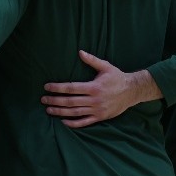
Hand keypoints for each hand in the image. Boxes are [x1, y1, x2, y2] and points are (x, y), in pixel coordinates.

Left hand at [42, 51, 157, 127]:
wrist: (132, 91)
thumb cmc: (117, 77)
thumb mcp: (106, 66)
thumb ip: (92, 60)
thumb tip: (80, 52)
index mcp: (94, 87)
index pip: (71, 88)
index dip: (57, 88)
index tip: (47, 87)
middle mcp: (94, 100)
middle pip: (70, 102)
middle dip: (55, 101)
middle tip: (43, 100)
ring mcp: (97, 110)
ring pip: (75, 113)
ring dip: (60, 112)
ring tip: (49, 110)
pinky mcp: (100, 117)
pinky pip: (84, 122)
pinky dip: (73, 123)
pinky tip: (63, 121)